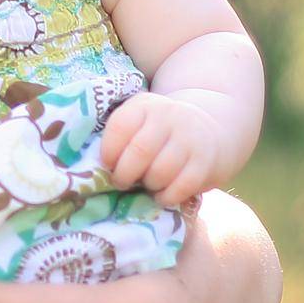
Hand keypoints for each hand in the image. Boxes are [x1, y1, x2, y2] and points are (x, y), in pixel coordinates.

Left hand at [101, 93, 225, 207]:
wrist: (207, 128)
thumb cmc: (159, 131)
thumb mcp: (139, 120)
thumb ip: (120, 136)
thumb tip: (96, 167)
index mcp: (144, 106)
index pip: (120, 127)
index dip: (109, 152)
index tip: (107, 165)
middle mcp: (168, 117)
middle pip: (140, 151)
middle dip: (125, 174)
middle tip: (121, 182)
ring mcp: (189, 138)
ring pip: (161, 171)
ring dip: (148, 185)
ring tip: (145, 185)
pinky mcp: (206, 161)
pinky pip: (182, 186)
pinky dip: (167, 196)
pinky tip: (161, 195)